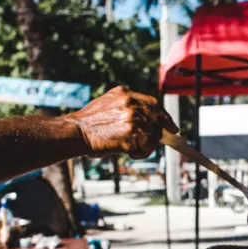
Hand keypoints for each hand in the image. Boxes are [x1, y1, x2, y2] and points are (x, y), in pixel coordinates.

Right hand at [61, 87, 177, 158]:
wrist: (76, 132)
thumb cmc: (89, 122)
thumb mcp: (108, 102)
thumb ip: (126, 103)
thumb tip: (146, 114)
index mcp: (125, 95)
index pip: (153, 104)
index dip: (164, 116)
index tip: (171, 126)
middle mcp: (130, 105)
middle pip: (157, 120)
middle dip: (160, 133)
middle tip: (158, 140)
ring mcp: (131, 120)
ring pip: (153, 135)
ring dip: (146, 145)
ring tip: (132, 149)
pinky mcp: (131, 136)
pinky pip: (147, 148)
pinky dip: (141, 153)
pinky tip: (130, 153)